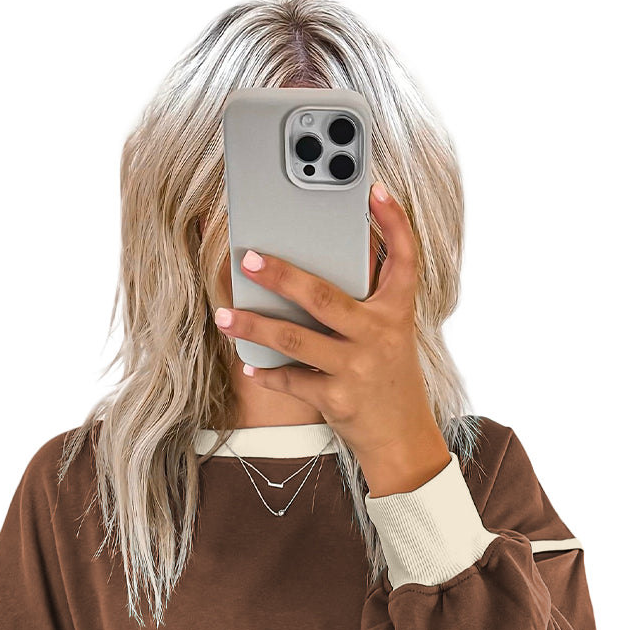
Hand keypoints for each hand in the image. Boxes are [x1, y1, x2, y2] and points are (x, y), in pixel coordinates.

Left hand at [213, 181, 451, 484]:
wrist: (403, 440)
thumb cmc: (388, 378)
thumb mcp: (391, 334)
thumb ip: (367, 299)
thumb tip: (323, 262)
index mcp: (397, 312)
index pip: (404, 258)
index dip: (393, 221)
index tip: (374, 189)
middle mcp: (378, 336)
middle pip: (323, 297)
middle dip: (282, 276)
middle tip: (249, 258)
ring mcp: (357, 369)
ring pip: (295, 341)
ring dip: (255, 327)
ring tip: (224, 316)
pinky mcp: (337, 400)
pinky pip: (292, 381)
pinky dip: (268, 374)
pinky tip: (248, 366)